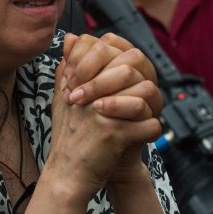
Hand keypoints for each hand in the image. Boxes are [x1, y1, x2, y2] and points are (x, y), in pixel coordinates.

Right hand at [47, 33, 162, 196]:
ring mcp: (102, 112)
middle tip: (137, 99)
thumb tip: (71, 38)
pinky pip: (151, 124)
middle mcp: (89, 92)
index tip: (122, 82)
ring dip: (149, 107)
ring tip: (140, 117)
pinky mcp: (114, 134)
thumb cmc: (68, 139)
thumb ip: (67, 68)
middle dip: (141, 82)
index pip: (107, 51)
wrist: (67, 175)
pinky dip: (151, 132)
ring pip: (146, 93)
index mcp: (78, 80)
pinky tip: (141, 136)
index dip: (123, 63)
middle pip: (131, 68)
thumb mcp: (61, 99)